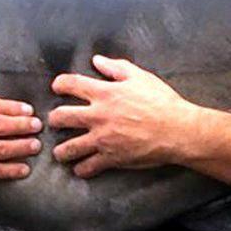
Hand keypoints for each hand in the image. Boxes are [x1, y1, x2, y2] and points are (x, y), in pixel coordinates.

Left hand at [50, 54, 198, 177]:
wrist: (177, 130)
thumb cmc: (162, 102)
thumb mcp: (140, 77)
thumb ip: (116, 68)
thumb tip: (97, 60)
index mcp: (104, 93)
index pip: (71, 84)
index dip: (59, 84)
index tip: (57, 87)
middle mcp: (98, 116)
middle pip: (61, 117)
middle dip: (54, 120)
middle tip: (55, 122)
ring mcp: (102, 139)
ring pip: (68, 148)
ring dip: (61, 151)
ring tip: (61, 152)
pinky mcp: (111, 158)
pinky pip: (87, 167)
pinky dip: (81, 169)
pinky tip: (80, 168)